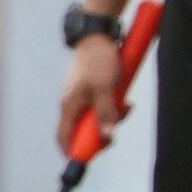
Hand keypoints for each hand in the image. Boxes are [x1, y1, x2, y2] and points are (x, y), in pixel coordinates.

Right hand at [56, 37, 126, 155]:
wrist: (97, 34)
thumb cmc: (98, 60)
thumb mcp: (105, 88)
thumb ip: (106, 112)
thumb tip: (107, 135)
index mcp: (69, 106)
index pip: (64, 138)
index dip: (74, 152)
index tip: (91, 157)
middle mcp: (71, 104)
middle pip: (83, 130)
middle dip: (102, 131)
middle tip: (118, 124)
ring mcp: (81, 95)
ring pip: (95, 116)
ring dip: (112, 116)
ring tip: (126, 106)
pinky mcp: (91, 87)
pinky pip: (101, 104)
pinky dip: (113, 105)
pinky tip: (125, 98)